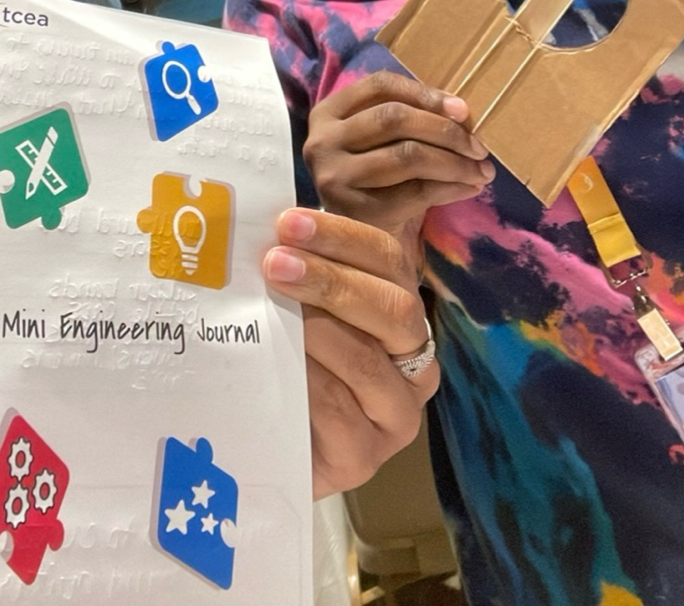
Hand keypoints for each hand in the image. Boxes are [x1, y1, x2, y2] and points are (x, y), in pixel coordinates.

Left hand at [263, 207, 437, 498]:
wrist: (270, 448)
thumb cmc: (292, 365)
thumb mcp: (303, 311)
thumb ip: (302, 273)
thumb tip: (272, 228)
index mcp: (402, 315)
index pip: (389, 261)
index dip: (342, 237)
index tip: (288, 224)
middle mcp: (414, 364)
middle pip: (393, 308)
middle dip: (331, 279)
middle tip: (275, 263)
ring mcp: (395, 416)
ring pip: (364, 360)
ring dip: (313, 328)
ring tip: (270, 308)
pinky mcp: (364, 459)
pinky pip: (337, 410)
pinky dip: (305, 380)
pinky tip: (275, 362)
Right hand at [304, 70, 494, 235]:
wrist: (363, 245)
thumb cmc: (379, 182)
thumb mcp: (384, 142)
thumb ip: (413, 119)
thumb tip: (462, 112)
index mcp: (328, 113)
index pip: (380, 85)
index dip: (425, 93)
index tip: (463, 110)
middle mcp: (322, 141)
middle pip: (394, 118)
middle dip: (446, 130)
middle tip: (480, 147)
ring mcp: (334, 177)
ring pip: (408, 154)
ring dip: (455, 161)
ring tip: (482, 170)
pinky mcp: (355, 212)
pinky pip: (416, 191)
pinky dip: (452, 186)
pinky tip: (471, 187)